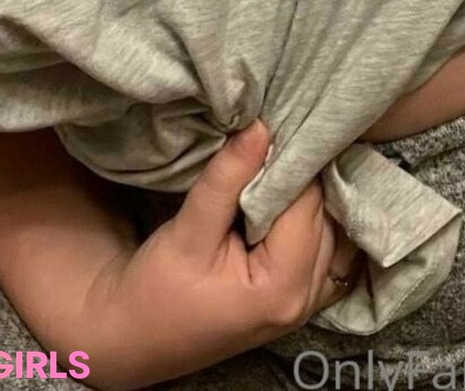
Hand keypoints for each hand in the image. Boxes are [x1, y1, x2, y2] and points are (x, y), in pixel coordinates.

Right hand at [79, 118, 365, 390]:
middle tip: (275, 137)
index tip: (272, 127)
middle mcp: (307, 297)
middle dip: (302, 175)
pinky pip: (327, 247)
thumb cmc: (154, 293)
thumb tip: (261, 126)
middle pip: (324, 213)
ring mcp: (308, 301)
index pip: (308, 201)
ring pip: (330, 227)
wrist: (135, 339)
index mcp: (282, 287)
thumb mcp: (186, 233)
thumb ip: (226, 179)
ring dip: (308, 195)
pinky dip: (315, 218)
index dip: (291, 161)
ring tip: (278, 162)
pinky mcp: (299, 296)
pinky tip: (292, 195)